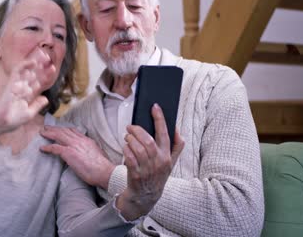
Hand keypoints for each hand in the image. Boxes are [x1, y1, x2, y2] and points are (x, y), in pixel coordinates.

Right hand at [0, 49, 50, 134]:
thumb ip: (37, 105)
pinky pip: (17, 71)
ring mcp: (17, 85)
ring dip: (35, 63)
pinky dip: (24, 65)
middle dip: (41, 66)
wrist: (2, 122)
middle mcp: (23, 88)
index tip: (52, 68)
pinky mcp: (11, 83)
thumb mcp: (29, 113)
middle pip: (33, 74)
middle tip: (49, 57)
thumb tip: (45, 98)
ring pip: (27, 71)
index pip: (37, 82)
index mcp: (27, 95)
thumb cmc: (13, 120)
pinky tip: (33, 62)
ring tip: (44, 55)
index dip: (45, 76)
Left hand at [40, 126, 114, 188]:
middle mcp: (79, 140)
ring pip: (58, 136)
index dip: (65, 129)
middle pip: (64, 131)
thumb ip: (90, 150)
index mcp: (86, 140)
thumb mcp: (97, 153)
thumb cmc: (102, 167)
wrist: (103, 171)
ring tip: (42, 133)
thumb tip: (87, 153)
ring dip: (49, 134)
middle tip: (47, 127)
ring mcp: (73, 145)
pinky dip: (47, 147)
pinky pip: (54, 148)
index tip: (60, 128)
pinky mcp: (68, 152)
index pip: (74, 131)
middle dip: (54, 128)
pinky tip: (42, 148)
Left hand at [117, 103, 184, 219]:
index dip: (160, 119)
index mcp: (167, 156)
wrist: (146, 196)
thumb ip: (176, 146)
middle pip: (148, 140)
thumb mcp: (171, 162)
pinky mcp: (136, 174)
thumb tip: (177, 129)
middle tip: (130, 126)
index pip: (165, 134)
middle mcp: (158, 162)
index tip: (155, 106)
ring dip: (130, 139)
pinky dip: (126, 149)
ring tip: (127, 136)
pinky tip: (125, 146)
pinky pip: (129, 157)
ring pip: (138, 148)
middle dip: (137, 130)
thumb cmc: (158, 174)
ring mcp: (147, 169)